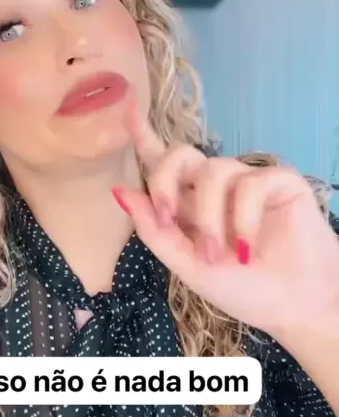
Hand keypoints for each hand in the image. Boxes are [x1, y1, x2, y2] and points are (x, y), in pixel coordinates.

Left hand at [113, 99, 338, 342]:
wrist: (295, 308)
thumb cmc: (244, 291)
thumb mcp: (188, 267)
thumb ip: (154, 231)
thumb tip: (120, 193)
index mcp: (190, 206)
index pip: (163, 164)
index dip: (144, 135)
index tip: (128, 108)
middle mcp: (216, 189)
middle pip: (181, 154)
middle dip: (165, 178)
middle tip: (167, 215)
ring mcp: (248, 182)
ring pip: (213, 171)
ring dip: (209, 218)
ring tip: (216, 255)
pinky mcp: (279, 182)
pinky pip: (251, 184)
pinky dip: (243, 219)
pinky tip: (249, 247)